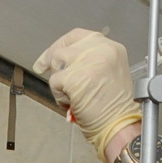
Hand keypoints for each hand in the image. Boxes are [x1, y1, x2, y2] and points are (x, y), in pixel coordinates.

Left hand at [34, 29, 139, 161]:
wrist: (120, 126)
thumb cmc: (114, 109)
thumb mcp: (108, 74)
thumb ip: (89, 62)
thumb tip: (63, 61)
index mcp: (111, 48)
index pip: (78, 36)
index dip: (61, 44)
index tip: (49, 56)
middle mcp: (101, 49)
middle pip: (64, 48)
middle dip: (50, 60)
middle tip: (41, 68)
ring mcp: (88, 62)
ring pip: (56, 63)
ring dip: (58, 82)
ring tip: (72, 96)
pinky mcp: (75, 77)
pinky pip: (54, 82)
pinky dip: (59, 96)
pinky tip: (72, 104)